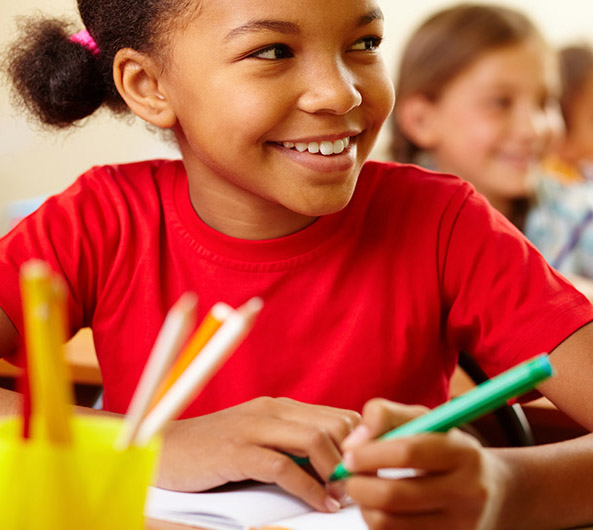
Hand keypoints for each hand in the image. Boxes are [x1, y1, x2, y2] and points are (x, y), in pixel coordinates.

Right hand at [156, 396, 359, 512]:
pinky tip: (322, 503)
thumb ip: (290, 446)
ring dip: (337, 472)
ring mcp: (254, 427)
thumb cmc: (214, 451)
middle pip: (332, 424)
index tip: (370, 468)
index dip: (360, 441)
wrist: (164, 450)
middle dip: (355, 456)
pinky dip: (310, 489)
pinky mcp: (237, 451)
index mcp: (280, 406)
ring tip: (346, 496)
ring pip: (314, 441)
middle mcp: (271, 410)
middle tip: (363, 485)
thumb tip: (331, 467)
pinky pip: (285, 468)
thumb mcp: (258, 441)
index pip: (336, 415)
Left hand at [341, 398, 507, 529]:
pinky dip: (378, 524)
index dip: (370, 453)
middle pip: (395, 495)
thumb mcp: (425, 420)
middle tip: (347, 476)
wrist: (493, 492)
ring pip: (389, 523)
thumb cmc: (447, 448)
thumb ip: (385, 416)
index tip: (349, 454)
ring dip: (364, 507)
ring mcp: (461, 526)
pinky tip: (380, 508)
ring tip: (362, 491)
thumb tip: (352, 443)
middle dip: (359, 485)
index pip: (408, 452)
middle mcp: (468, 492)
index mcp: (462, 452)